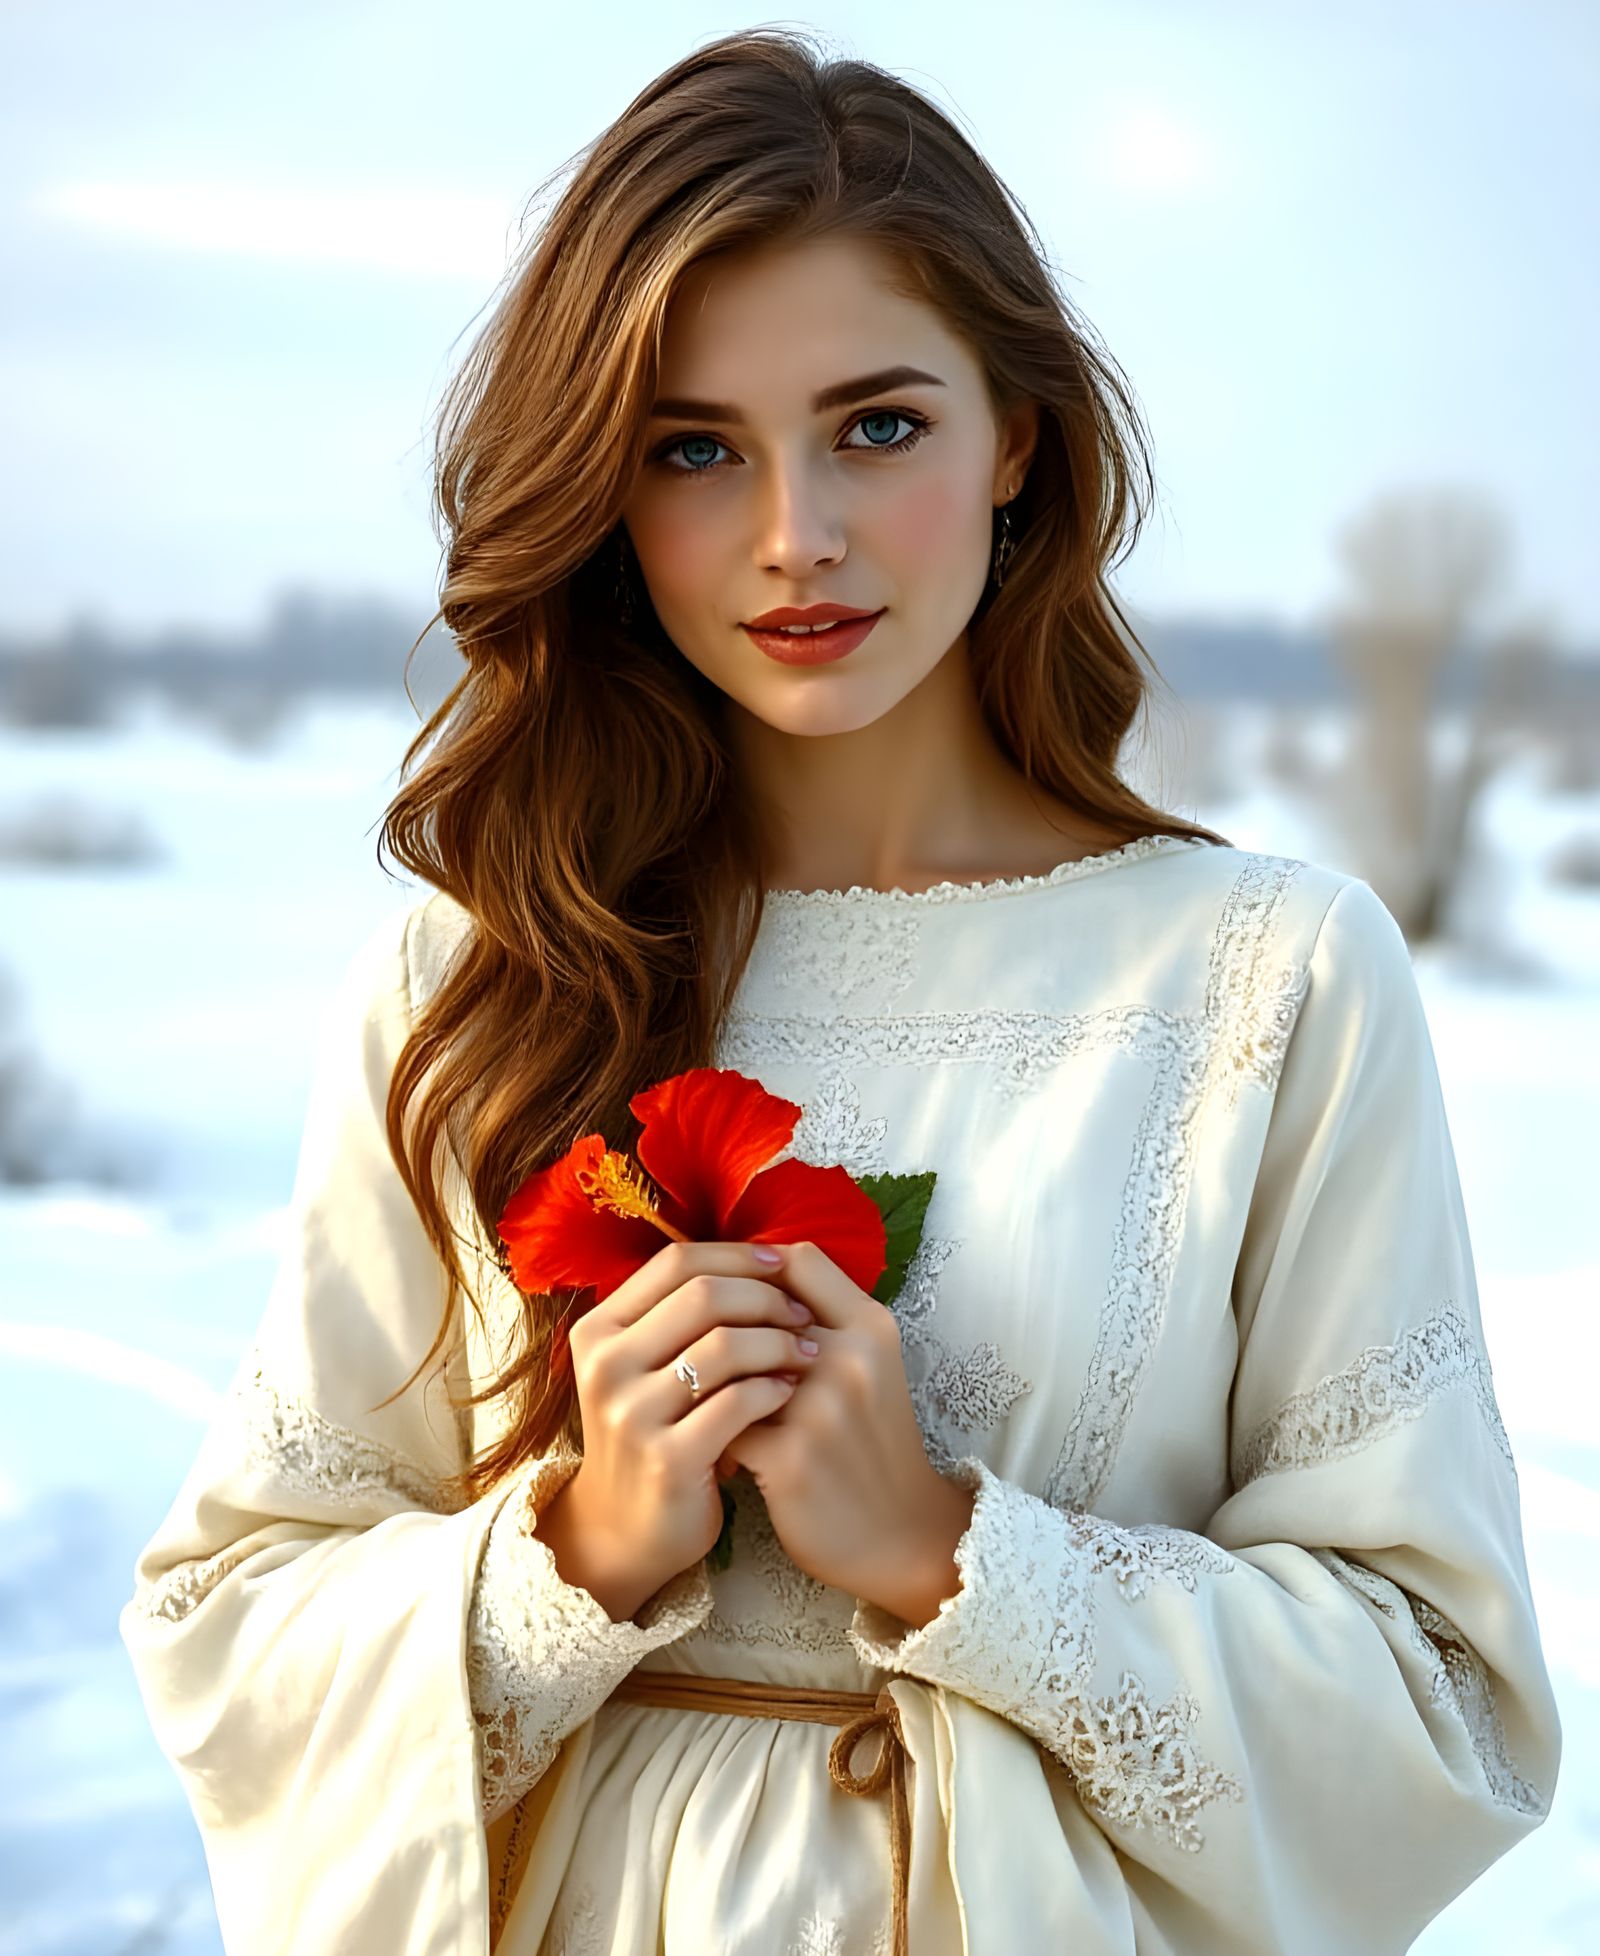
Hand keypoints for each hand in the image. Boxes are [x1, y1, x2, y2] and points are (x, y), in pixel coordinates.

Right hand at [544, 1239, 820, 1618]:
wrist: (625, 1529)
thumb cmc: (654, 1432)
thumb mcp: (645, 1367)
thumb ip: (679, 1314)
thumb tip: (759, 1256)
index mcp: (600, 1329)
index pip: (676, 1263)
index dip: (737, 1256)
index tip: (783, 1264)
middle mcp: (605, 1365)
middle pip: (702, 1295)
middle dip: (766, 1297)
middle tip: (804, 1314)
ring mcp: (631, 1413)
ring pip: (722, 1345)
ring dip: (779, 1342)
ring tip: (809, 1352)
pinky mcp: (666, 1458)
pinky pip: (736, 1403)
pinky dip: (773, 1388)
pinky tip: (790, 1391)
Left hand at [714, 1241, 975, 1626]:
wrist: (903, 1535)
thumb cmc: (874, 1444)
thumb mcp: (872, 1366)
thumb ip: (827, 1318)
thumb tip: (755, 1271)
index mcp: (871, 1326)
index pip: (796, 1259)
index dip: (754, 1272)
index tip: (734, 1298)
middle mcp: (849, 1357)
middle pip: (753, 1306)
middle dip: (720, 1326)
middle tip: (699, 1349)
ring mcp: (819, 1407)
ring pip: (728, 1361)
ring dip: (709, 1380)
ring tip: (702, 1400)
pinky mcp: (790, 1457)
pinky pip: (721, 1421)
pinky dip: (711, 1432)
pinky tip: (718, 1449)